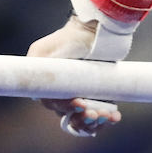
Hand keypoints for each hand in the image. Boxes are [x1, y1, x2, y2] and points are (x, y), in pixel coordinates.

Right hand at [27, 15, 120, 135]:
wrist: (94, 30)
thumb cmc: (69, 38)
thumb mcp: (44, 50)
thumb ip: (36, 69)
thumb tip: (39, 97)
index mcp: (51, 88)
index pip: (56, 107)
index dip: (67, 110)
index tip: (80, 103)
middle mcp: (65, 95)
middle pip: (71, 118)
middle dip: (83, 119)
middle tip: (94, 113)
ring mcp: (83, 97)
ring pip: (87, 121)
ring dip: (95, 122)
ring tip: (106, 115)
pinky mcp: (99, 97)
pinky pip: (101, 116)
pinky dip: (108, 119)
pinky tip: (115, 116)